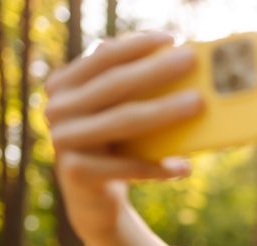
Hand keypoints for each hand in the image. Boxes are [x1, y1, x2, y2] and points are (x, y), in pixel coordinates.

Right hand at [43, 32, 202, 239]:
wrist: (93, 197)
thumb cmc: (115, 146)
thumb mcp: (118, 113)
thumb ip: (131, 89)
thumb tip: (177, 64)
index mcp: (65, 84)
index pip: (103, 57)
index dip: (136, 45)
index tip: (170, 38)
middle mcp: (58, 108)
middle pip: (116, 85)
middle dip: (157, 70)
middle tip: (192, 60)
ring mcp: (63, 139)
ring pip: (123, 121)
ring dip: (164, 111)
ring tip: (198, 104)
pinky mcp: (76, 172)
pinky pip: (126, 167)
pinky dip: (157, 168)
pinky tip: (184, 167)